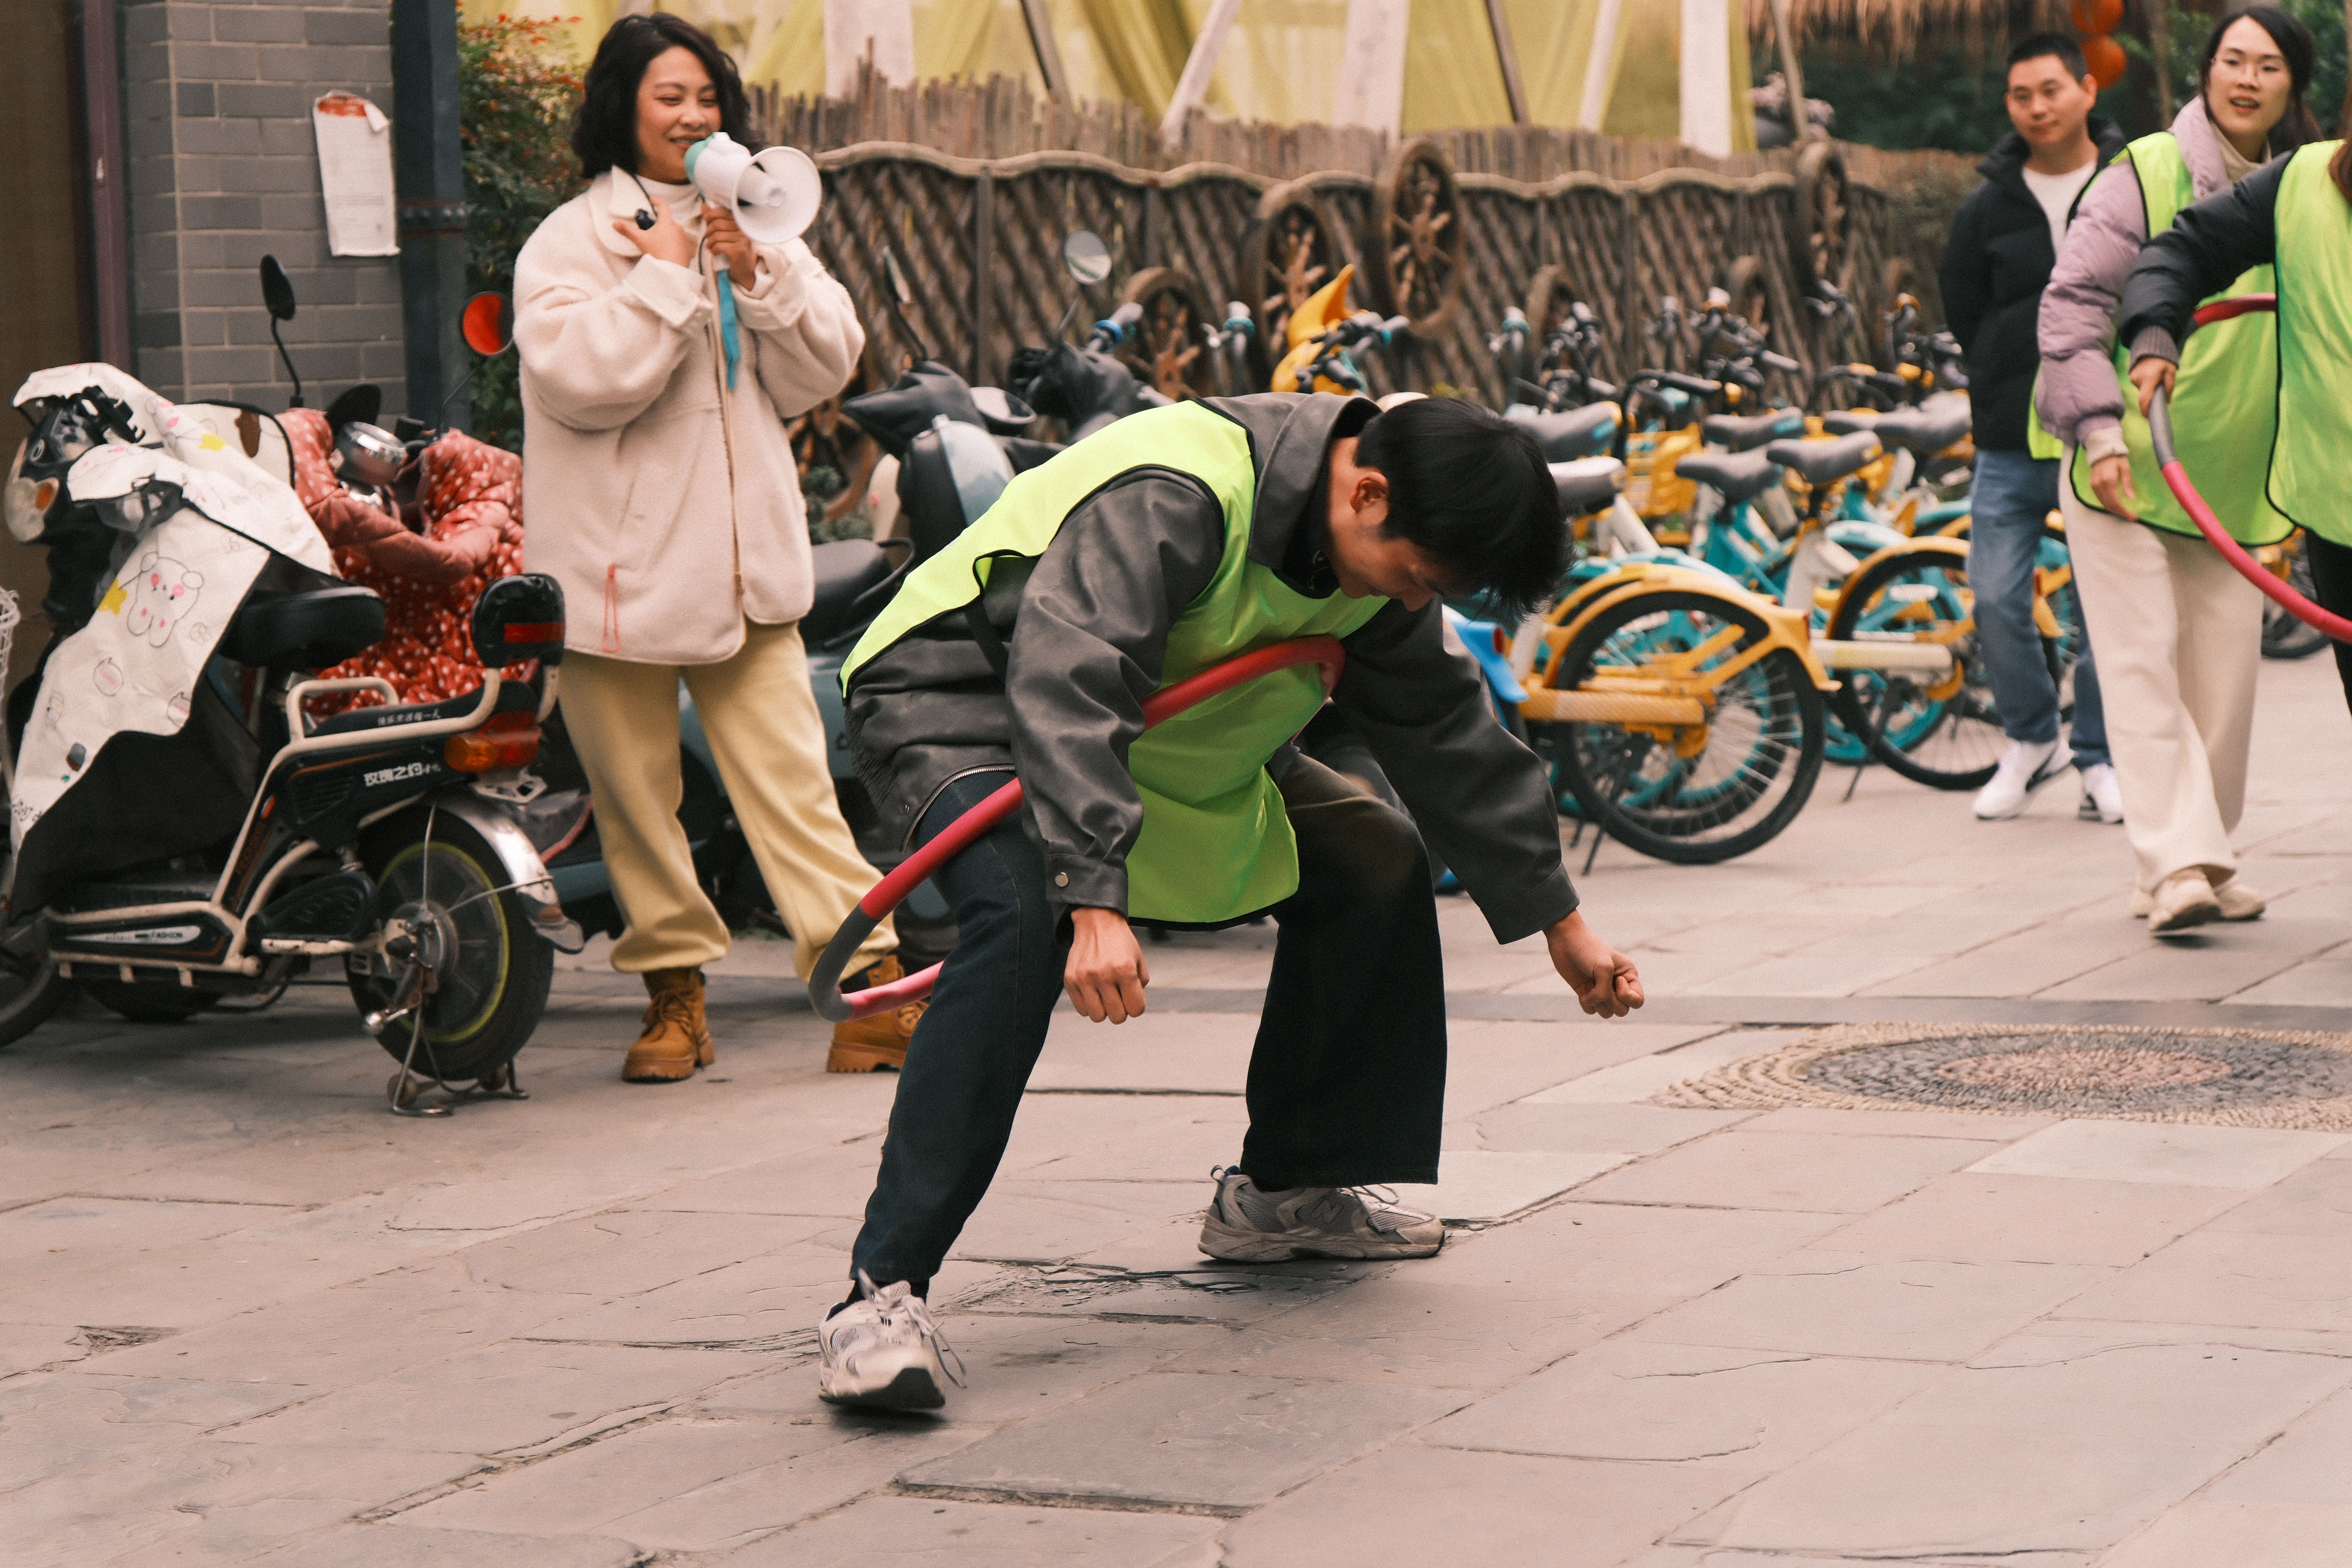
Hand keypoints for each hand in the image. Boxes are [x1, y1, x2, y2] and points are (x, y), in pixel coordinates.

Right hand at [612, 199, 693, 267]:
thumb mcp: (640, 240)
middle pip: (668, 221)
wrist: (671, 271)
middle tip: (653, 230)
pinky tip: (670, 251)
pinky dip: (676, 245)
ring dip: (669, 235)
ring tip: (660, 243)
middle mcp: (678, 228)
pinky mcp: (689, 250)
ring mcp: (685, 239)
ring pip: (676, 233)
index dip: (657, 201)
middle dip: (661, 224)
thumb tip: (615, 224)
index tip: (653, 200)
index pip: (663, 206)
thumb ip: (627, 230)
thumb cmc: (657, 253)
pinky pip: (682, 244)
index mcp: (667, 222)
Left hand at [703, 207, 757, 279]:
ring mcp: (743, 240)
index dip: (711, 216)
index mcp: (741, 222)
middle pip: (717, 224)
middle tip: (709, 238)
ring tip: (711, 247)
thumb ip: (715, 219)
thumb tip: (703, 206)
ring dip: (710, 242)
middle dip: (708, 231)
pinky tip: (715, 252)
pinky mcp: (739, 251)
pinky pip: (719, 246)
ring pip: (716, 236)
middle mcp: (744, 229)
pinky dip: (713, 250)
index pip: (722, 211)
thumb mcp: (726, 233)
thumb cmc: (735, 250)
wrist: (746, 271)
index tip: (708, 223)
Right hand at [1065, 906, 1148, 1023]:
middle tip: (1119, 997)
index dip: (1137, 1006)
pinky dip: (1089, 1005)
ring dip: (1104, 1010)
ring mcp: (1084, 978)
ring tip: (1105, 996)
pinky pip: (1081, 1009)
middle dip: (1122, 1010)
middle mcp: (1104, 974)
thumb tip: (1132, 1008)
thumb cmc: (1120, 943)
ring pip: (1097, 1017)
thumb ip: (1140, 986)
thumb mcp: (1139, 961)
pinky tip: (1093, 992)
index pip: (1136, 1009)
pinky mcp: (1070, 979)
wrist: (1097, 922)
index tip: (1132, 998)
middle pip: (1117, 1017)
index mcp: (1125, 970)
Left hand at [1545, 910, 1643, 1017]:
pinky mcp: (1588, 994)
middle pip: (1622, 1010)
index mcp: (1629, 976)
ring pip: (1607, 1013)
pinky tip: (1582, 989)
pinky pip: (1591, 1011)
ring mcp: (1602, 990)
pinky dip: (1586, 1003)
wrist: (1566, 941)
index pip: (1638, 1001)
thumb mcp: (1603, 968)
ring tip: (1589, 985)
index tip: (1616, 979)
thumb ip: (1605, 991)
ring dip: (1597, 1003)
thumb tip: (1596, 1004)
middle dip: (1610, 1002)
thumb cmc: (1588, 950)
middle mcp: (1618, 985)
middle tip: (1598, 984)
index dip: (1627, 996)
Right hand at [2089, 453, 2136, 518]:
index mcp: (2109, 480)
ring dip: (2114, 510)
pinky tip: (2116, 506)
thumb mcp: (2125, 468)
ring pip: (2103, 504)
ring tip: (2124, 512)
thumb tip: (2130, 498)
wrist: (2102, 452)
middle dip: (2120, 512)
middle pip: (2109, 505)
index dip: (2124, 511)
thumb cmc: (2116, 459)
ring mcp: (2094, 486)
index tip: (2133, 516)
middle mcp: (2099, 485)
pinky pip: (2100, 499)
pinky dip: (2108, 505)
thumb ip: (2127, 483)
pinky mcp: (2092, 486)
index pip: (2116, 501)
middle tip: (2130, 516)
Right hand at [2129, 356, 2176, 416]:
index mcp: (2149, 378)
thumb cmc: (2163, 360)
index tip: (2148, 417)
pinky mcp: (2131, 376)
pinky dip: (2145, 384)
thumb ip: (2169, 386)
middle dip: (2152, 396)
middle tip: (2160, 390)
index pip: (2145, 398)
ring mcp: (2133, 378)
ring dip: (2149, 388)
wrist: (2151, 347)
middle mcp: (2138, 379)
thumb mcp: (2171, 371)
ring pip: (2142, 390)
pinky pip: (2139, 385)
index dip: (2145, 409)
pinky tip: (2150, 376)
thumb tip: (2167, 401)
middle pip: (2144, 395)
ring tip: (2156, 379)